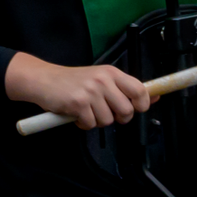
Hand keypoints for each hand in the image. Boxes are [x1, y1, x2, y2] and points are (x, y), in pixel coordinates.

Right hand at [6, 56, 149, 129]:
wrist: (43, 80)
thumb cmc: (72, 82)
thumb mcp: (100, 78)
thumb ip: (123, 87)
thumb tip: (153, 97)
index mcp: (111, 72)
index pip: (139, 90)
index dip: (143, 104)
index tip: (138, 109)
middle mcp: (103, 80)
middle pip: (126, 110)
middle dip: (118, 117)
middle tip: (106, 112)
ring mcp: (90, 92)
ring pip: (108, 120)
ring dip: (97, 121)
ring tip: (87, 111)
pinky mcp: (78, 104)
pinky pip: (90, 124)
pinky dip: (83, 124)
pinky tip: (76, 114)